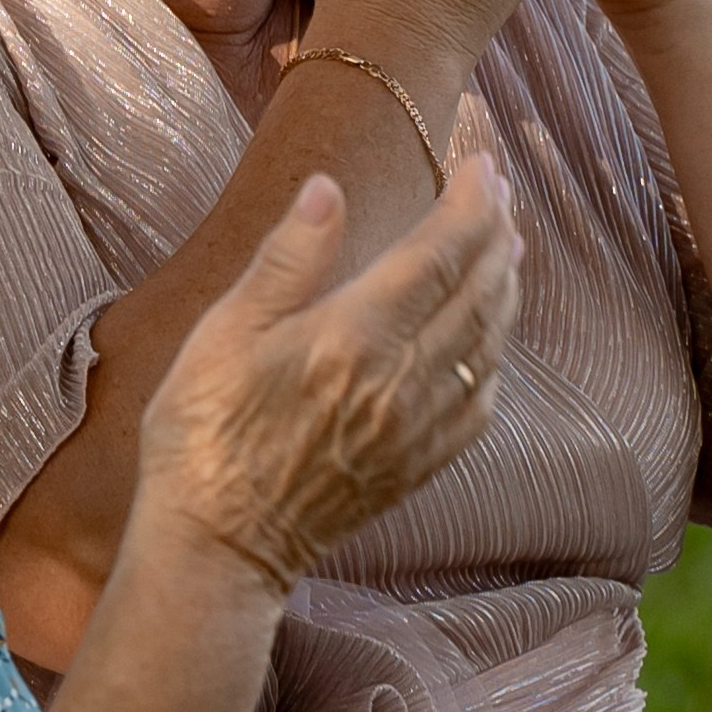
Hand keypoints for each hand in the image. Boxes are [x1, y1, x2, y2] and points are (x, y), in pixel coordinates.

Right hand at [135, 156, 519, 593]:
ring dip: (506, 286)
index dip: (471, 201)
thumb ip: (287, 259)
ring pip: (489, 342)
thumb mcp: (224, 334)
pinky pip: (482, 401)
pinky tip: (489, 337)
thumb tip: (328, 188)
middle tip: (501, 190)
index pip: (439, 252)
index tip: (483, 163)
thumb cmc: (204, 437)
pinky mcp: (420, 465)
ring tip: (508, 246)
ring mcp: (419, 427)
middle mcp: (403, 380)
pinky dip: (496, 354)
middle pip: (479, 291)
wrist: (218, 549)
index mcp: (355, 337)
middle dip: (497, 232)